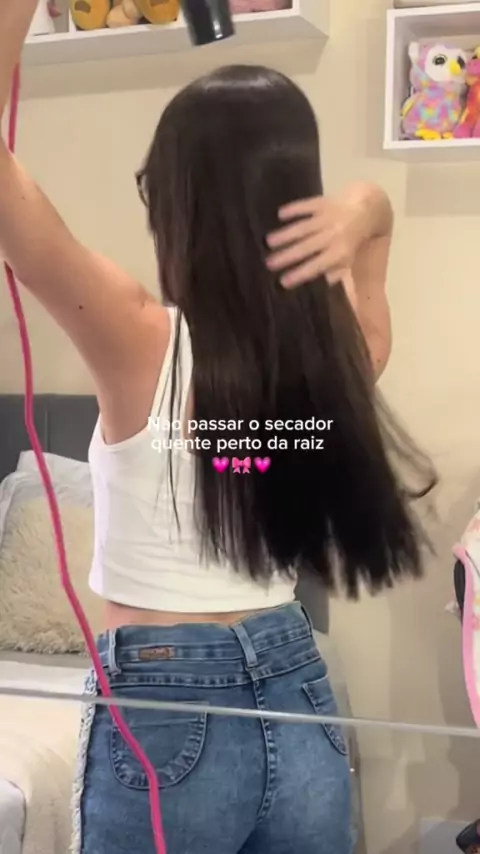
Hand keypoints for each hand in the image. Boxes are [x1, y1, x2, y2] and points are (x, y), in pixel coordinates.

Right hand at [265, 186, 382, 289]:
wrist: (369, 208)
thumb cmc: (355, 238)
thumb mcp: (350, 257)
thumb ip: (337, 270)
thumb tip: (324, 283)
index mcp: (340, 252)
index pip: (317, 265)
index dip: (300, 273)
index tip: (283, 282)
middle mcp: (333, 235)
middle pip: (307, 247)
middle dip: (287, 255)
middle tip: (269, 264)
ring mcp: (328, 217)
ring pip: (304, 227)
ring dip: (286, 234)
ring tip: (269, 241)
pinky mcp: (324, 202)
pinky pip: (308, 205)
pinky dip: (295, 209)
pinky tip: (280, 214)